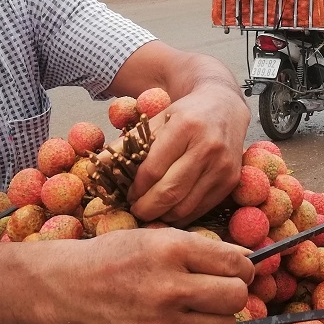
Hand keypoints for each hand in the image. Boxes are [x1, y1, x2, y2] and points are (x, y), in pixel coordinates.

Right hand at [65, 228, 252, 323]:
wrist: (72, 288)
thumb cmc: (120, 257)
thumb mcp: (160, 237)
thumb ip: (206, 249)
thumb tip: (251, 261)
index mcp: (173, 249)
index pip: (237, 264)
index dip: (243, 269)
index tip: (235, 273)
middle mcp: (169, 287)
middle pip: (237, 298)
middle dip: (232, 295)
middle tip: (216, 293)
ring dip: (215, 321)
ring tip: (192, 311)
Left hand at [127, 84, 249, 223]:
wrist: (224, 106)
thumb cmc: (185, 115)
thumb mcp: (155, 121)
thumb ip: (125, 145)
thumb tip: (93, 168)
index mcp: (185, 127)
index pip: (153, 169)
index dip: (136, 188)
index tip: (127, 195)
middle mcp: (207, 146)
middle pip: (170, 192)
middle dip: (146, 208)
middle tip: (135, 211)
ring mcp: (222, 166)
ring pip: (186, 206)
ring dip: (163, 216)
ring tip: (151, 213)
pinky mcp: (230, 181)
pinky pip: (201, 209)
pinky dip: (182, 216)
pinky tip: (170, 211)